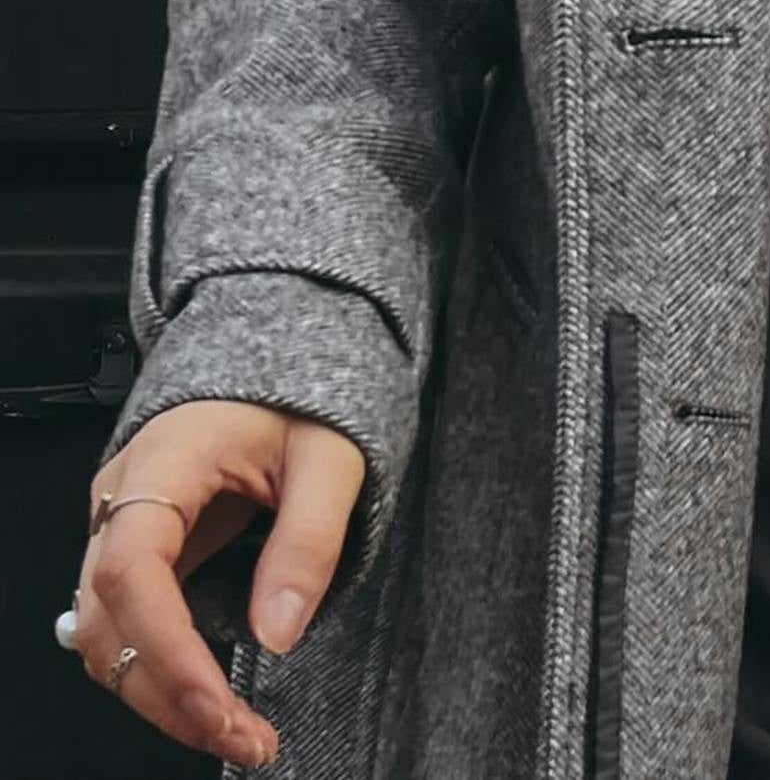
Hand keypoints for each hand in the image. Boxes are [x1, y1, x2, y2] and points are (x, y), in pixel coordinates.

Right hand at [72, 400, 363, 768]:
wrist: (279, 363)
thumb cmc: (301, 397)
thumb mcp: (331, 456)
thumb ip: (308, 539)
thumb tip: (278, 634)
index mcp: (163, 462)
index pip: (135, 571)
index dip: (167, 648)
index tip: (217, 705)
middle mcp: (121, 499)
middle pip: (108, 622)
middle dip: (168, 694)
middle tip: (246, 738)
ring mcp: (119, 527)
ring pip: (106, 636)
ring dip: (161, 695)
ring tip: (238, 733)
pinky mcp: (137, 550)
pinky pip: (129, 623)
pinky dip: (162, 669)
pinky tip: (210, 698)